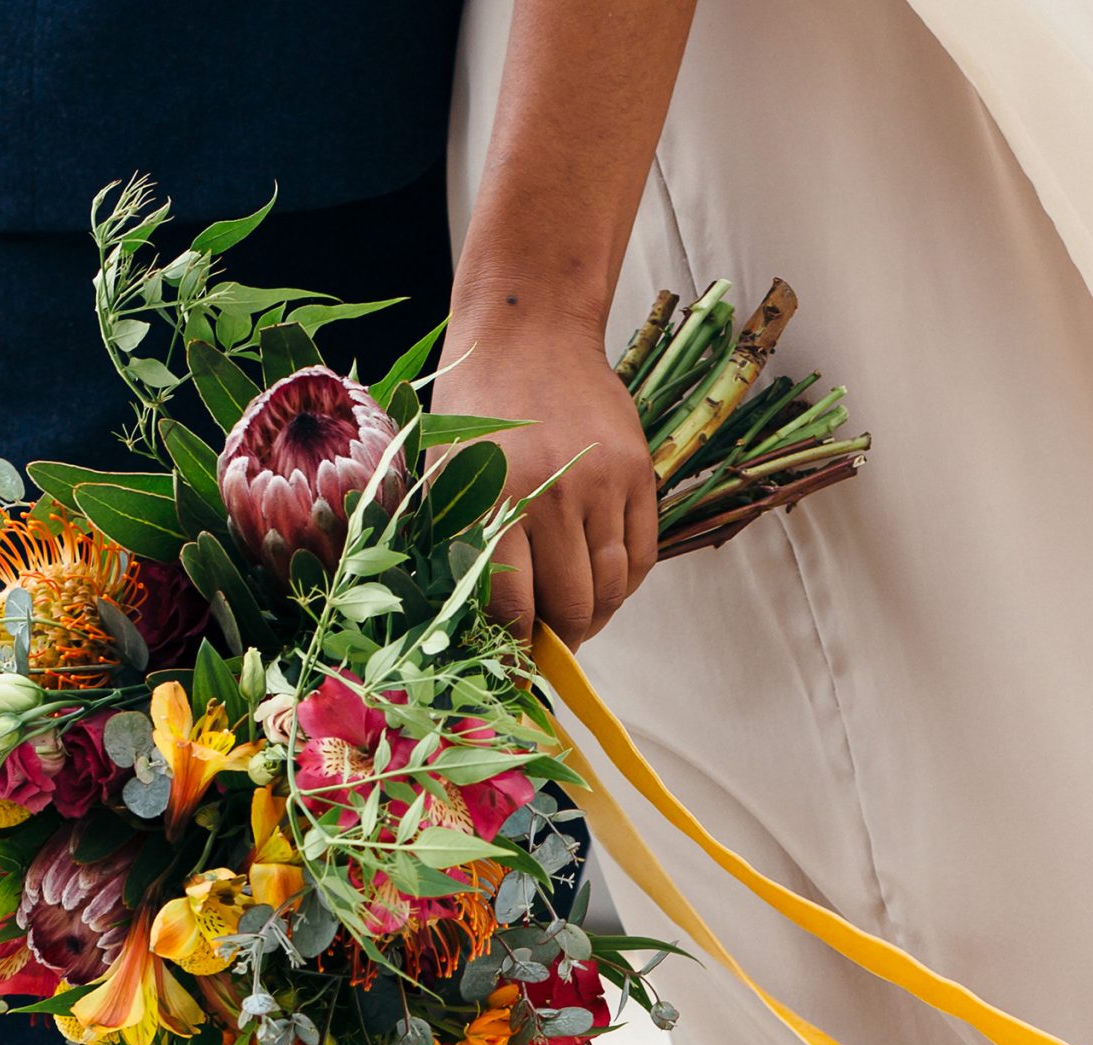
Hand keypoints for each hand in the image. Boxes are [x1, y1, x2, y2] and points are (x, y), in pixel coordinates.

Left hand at [438, 304, 658, 650]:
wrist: (529, 330)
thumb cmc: (476, 412)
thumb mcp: (450, 478)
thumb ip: (467, 549)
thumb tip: (490, 627)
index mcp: (495, 502)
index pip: (515, 608)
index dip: (515, 650)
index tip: (513, 666)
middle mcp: (553, 496)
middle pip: (572, 608)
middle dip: (560, 643)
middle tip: (548, 648)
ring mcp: (602, 483)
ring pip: (612, 588)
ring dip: (595, 618)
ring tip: (575, 619)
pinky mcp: (637, 472)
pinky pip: (642, 556)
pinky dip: (624, 584)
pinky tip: (602, 584)